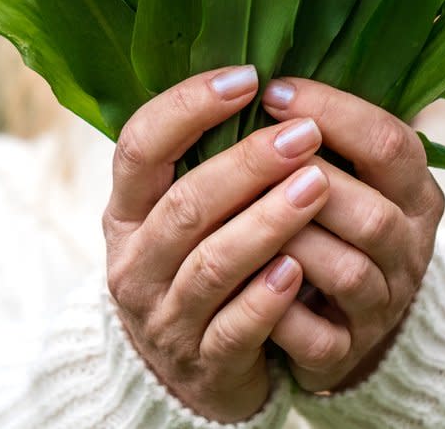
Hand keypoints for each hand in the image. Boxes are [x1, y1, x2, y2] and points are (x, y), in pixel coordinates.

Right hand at [103, 65, 331, 422]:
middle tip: (303, 134)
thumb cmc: (197, 264)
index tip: (247, 78)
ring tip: (316, 186)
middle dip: (247, 164)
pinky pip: (236, 328)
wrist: (190, 367)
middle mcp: (135, 262)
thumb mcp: (183, 214)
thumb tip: (271, 80)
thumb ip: (208, 159)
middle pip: (185, 204)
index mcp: (128, 210)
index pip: (141, 145)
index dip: (189, 107)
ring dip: (267, 222)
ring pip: (213, 264)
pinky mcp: (204, 361)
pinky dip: (266, 297)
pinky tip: (297, 269)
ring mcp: (166, 316)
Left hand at [261, 78, 444, 392]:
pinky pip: (318, 336)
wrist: (347, 317)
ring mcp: (383, 304)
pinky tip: (244, 282)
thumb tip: (265, 70)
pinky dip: (278, 310)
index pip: (390, 142)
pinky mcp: (348, 351)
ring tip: (237, 214)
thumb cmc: (334, 221)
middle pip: (373, 213)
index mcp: (415, 191)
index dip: (334, 112)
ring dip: (289, 239)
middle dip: (307, 181)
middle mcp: (409, 247)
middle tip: (251, 153)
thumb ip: (326, 131)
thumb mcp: (350, 170)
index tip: (272, 91)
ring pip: (346, 271)